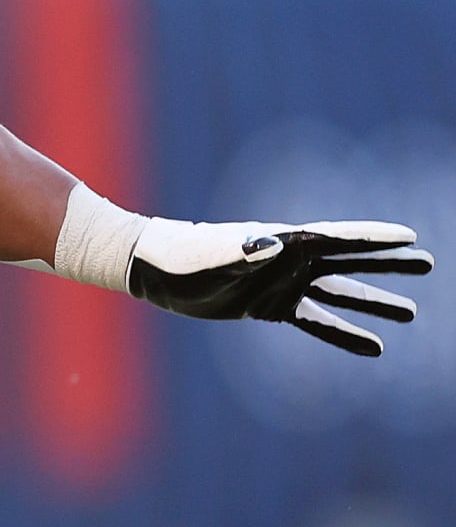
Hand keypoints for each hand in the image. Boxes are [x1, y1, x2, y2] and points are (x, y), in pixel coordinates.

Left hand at [126, 218, 432, 355]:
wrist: (156, 269)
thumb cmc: (182, 254)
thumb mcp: (211, 253)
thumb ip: (243, 248)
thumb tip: (276, 243)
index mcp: (281, 240)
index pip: (336, 237)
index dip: (373, 237)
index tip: (411, 236)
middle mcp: (288, 260)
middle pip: (348, 261)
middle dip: (387, 263)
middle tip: (428, 263)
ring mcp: (282, 283)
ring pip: (338, 293)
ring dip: (372, 301)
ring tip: (411, 313)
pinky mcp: (269, 307)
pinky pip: (315, 323)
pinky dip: (342, 335)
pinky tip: (373, 347)